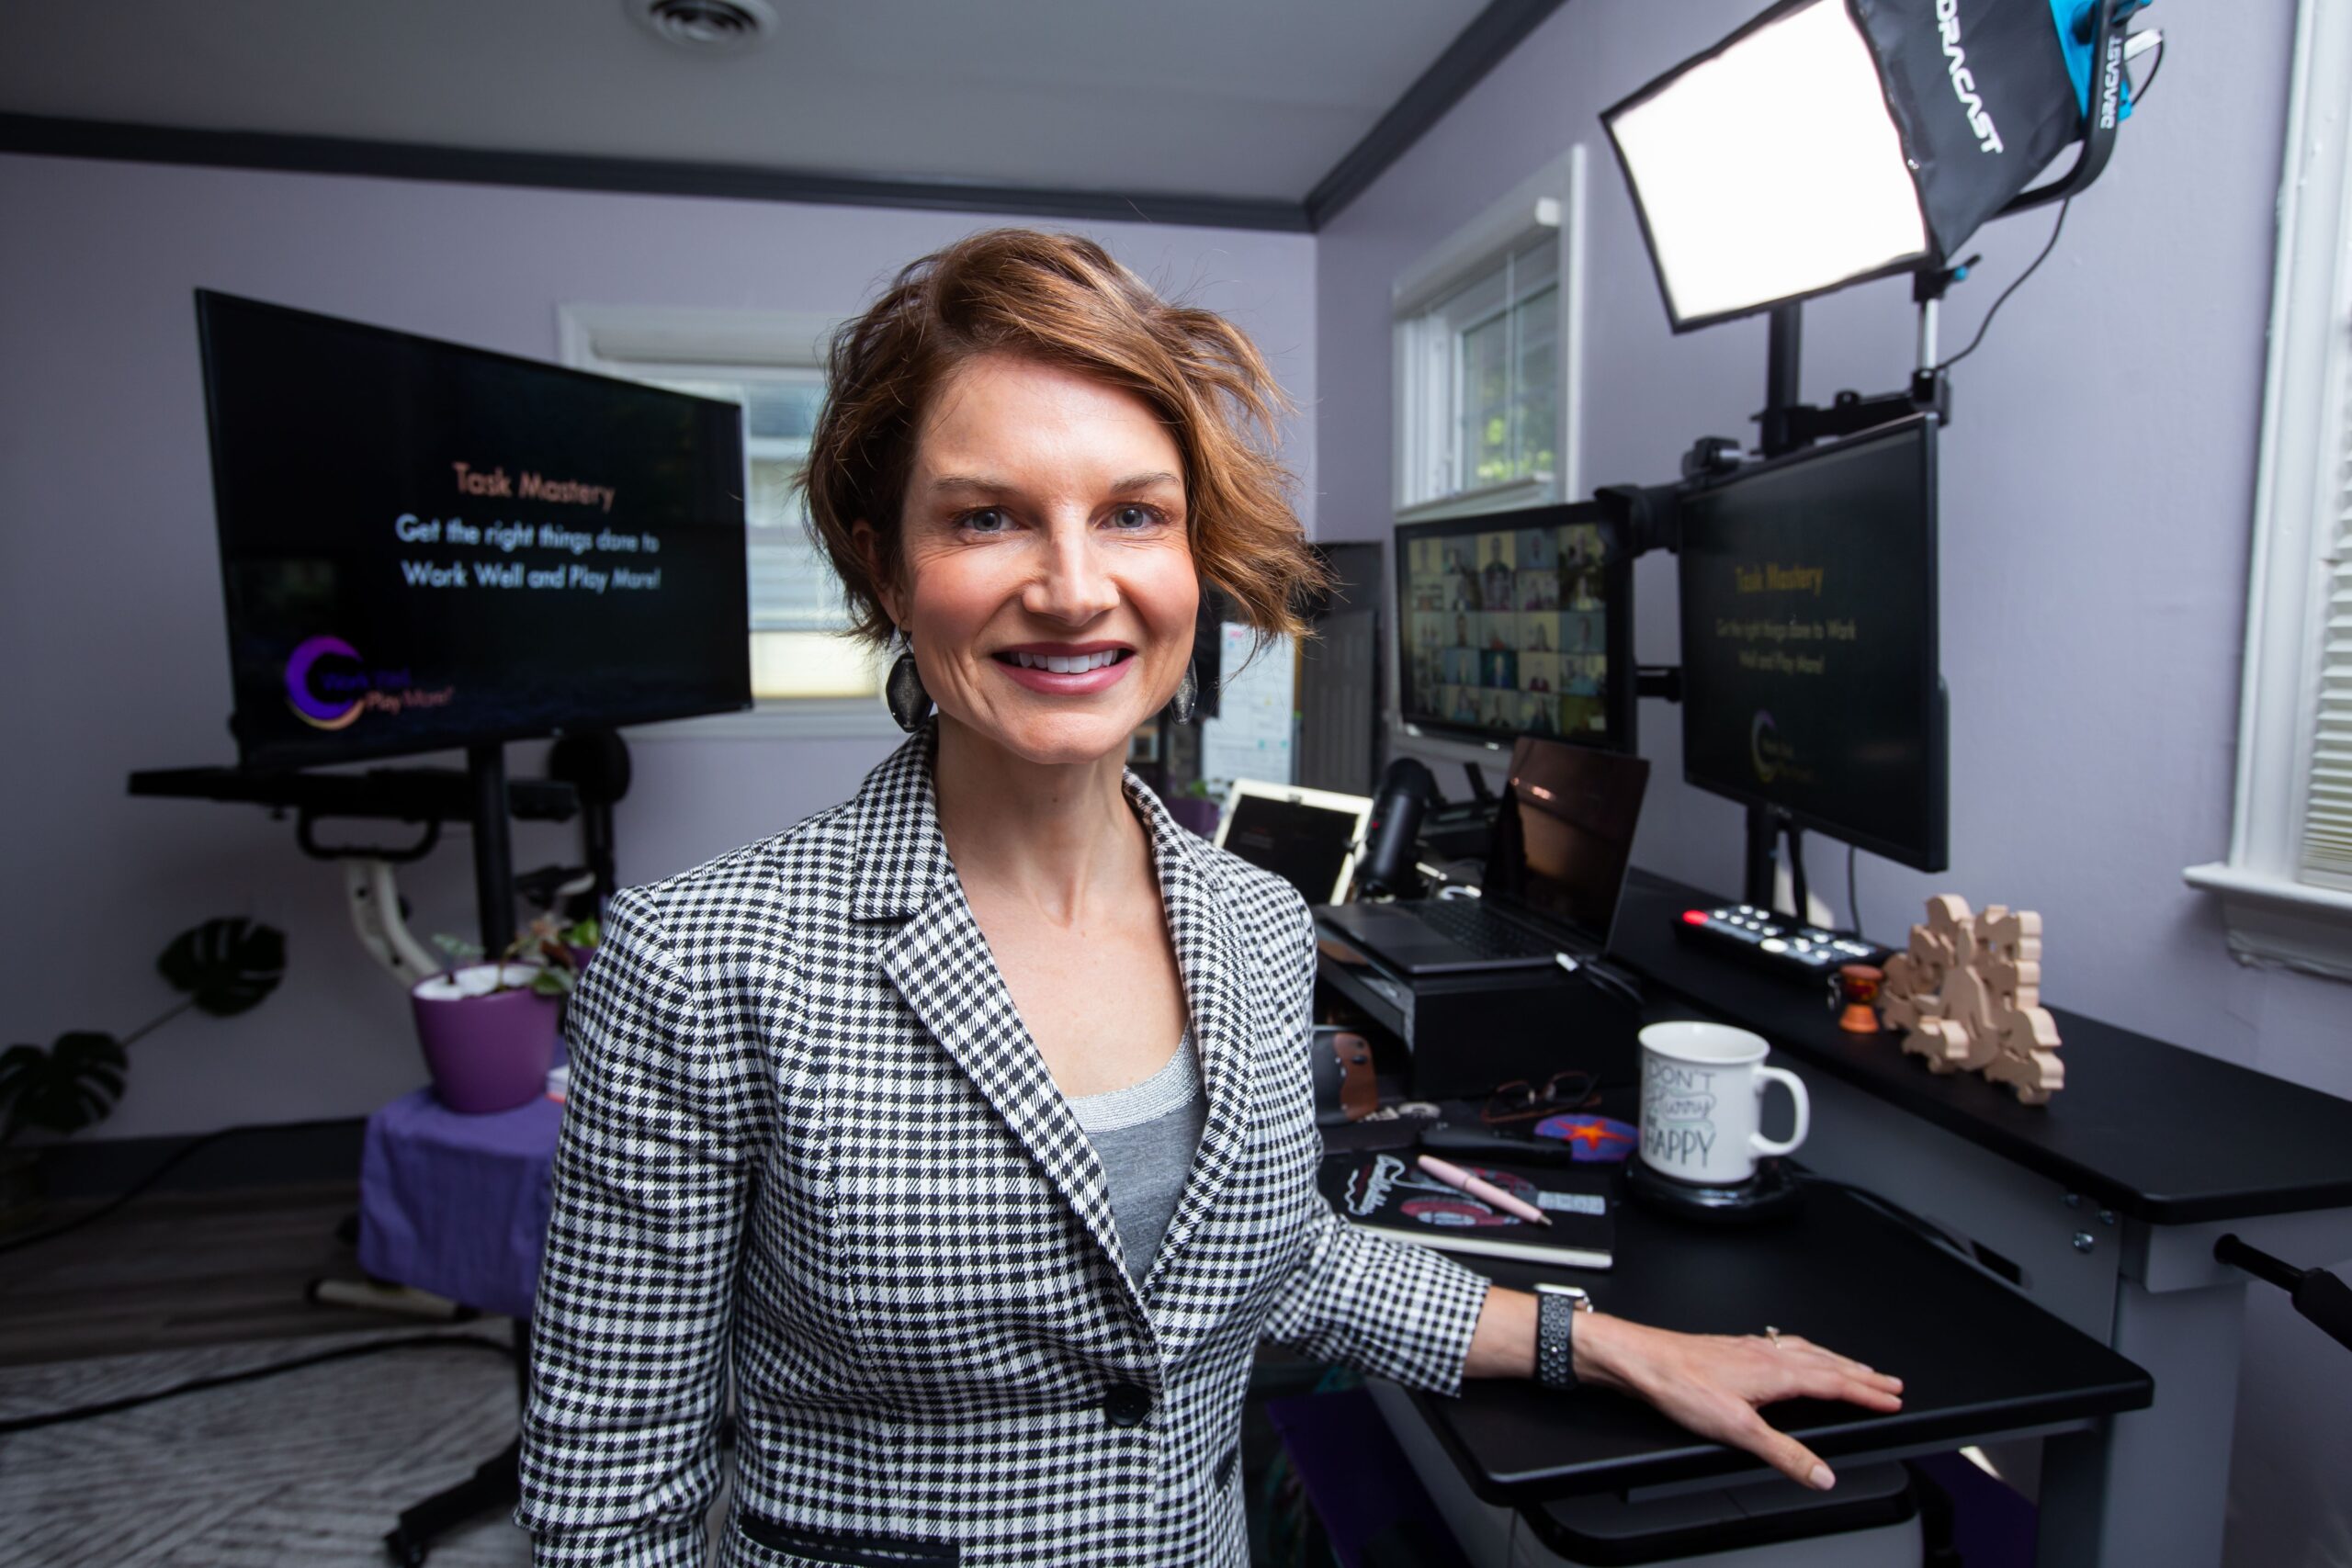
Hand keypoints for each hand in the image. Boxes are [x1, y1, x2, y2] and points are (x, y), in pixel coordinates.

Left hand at [1573, 1314, 1903, 1489]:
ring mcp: (1749, 1348)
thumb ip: (1783, 1453)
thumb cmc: (1679, 1385)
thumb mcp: (1736, 1429)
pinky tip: (1794, 1355)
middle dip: (1862, 1374)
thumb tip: (1822, 1474)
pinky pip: (1783, 1346)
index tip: (1893, 1398)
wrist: (1640, 1360)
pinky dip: (1804, 1352)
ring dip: (1836, 1361)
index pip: (1834, 1383)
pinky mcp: (1732, 1348)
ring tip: (1855, 1368)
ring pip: (1805, 1351)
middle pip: (1827, 1362)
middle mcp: (1766, 1354)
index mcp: (1774, 1371)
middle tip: (1890, 1383)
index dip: (1866, 1393)